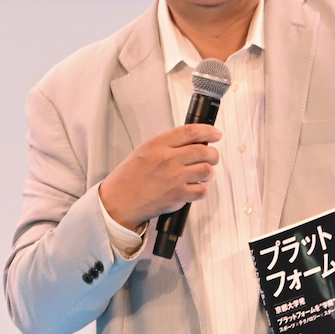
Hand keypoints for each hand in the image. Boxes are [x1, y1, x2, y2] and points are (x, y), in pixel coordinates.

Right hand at [97, 124, 222, 230]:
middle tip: (212, 157)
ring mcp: (175, 177)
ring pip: (206, 170)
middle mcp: (168, 159)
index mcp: (158, 144)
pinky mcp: (178, 195)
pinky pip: (201, 190)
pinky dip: (201, 190)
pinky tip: (193, 189)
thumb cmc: (127, 179)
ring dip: (208, 172)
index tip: (215, 134)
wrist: (119, 202)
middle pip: (204, 151)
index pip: (191, 131)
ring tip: (202, 174)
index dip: (208, 131)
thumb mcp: (143, 152)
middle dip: (213, 154)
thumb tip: (187, 144)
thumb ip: (165, 146)